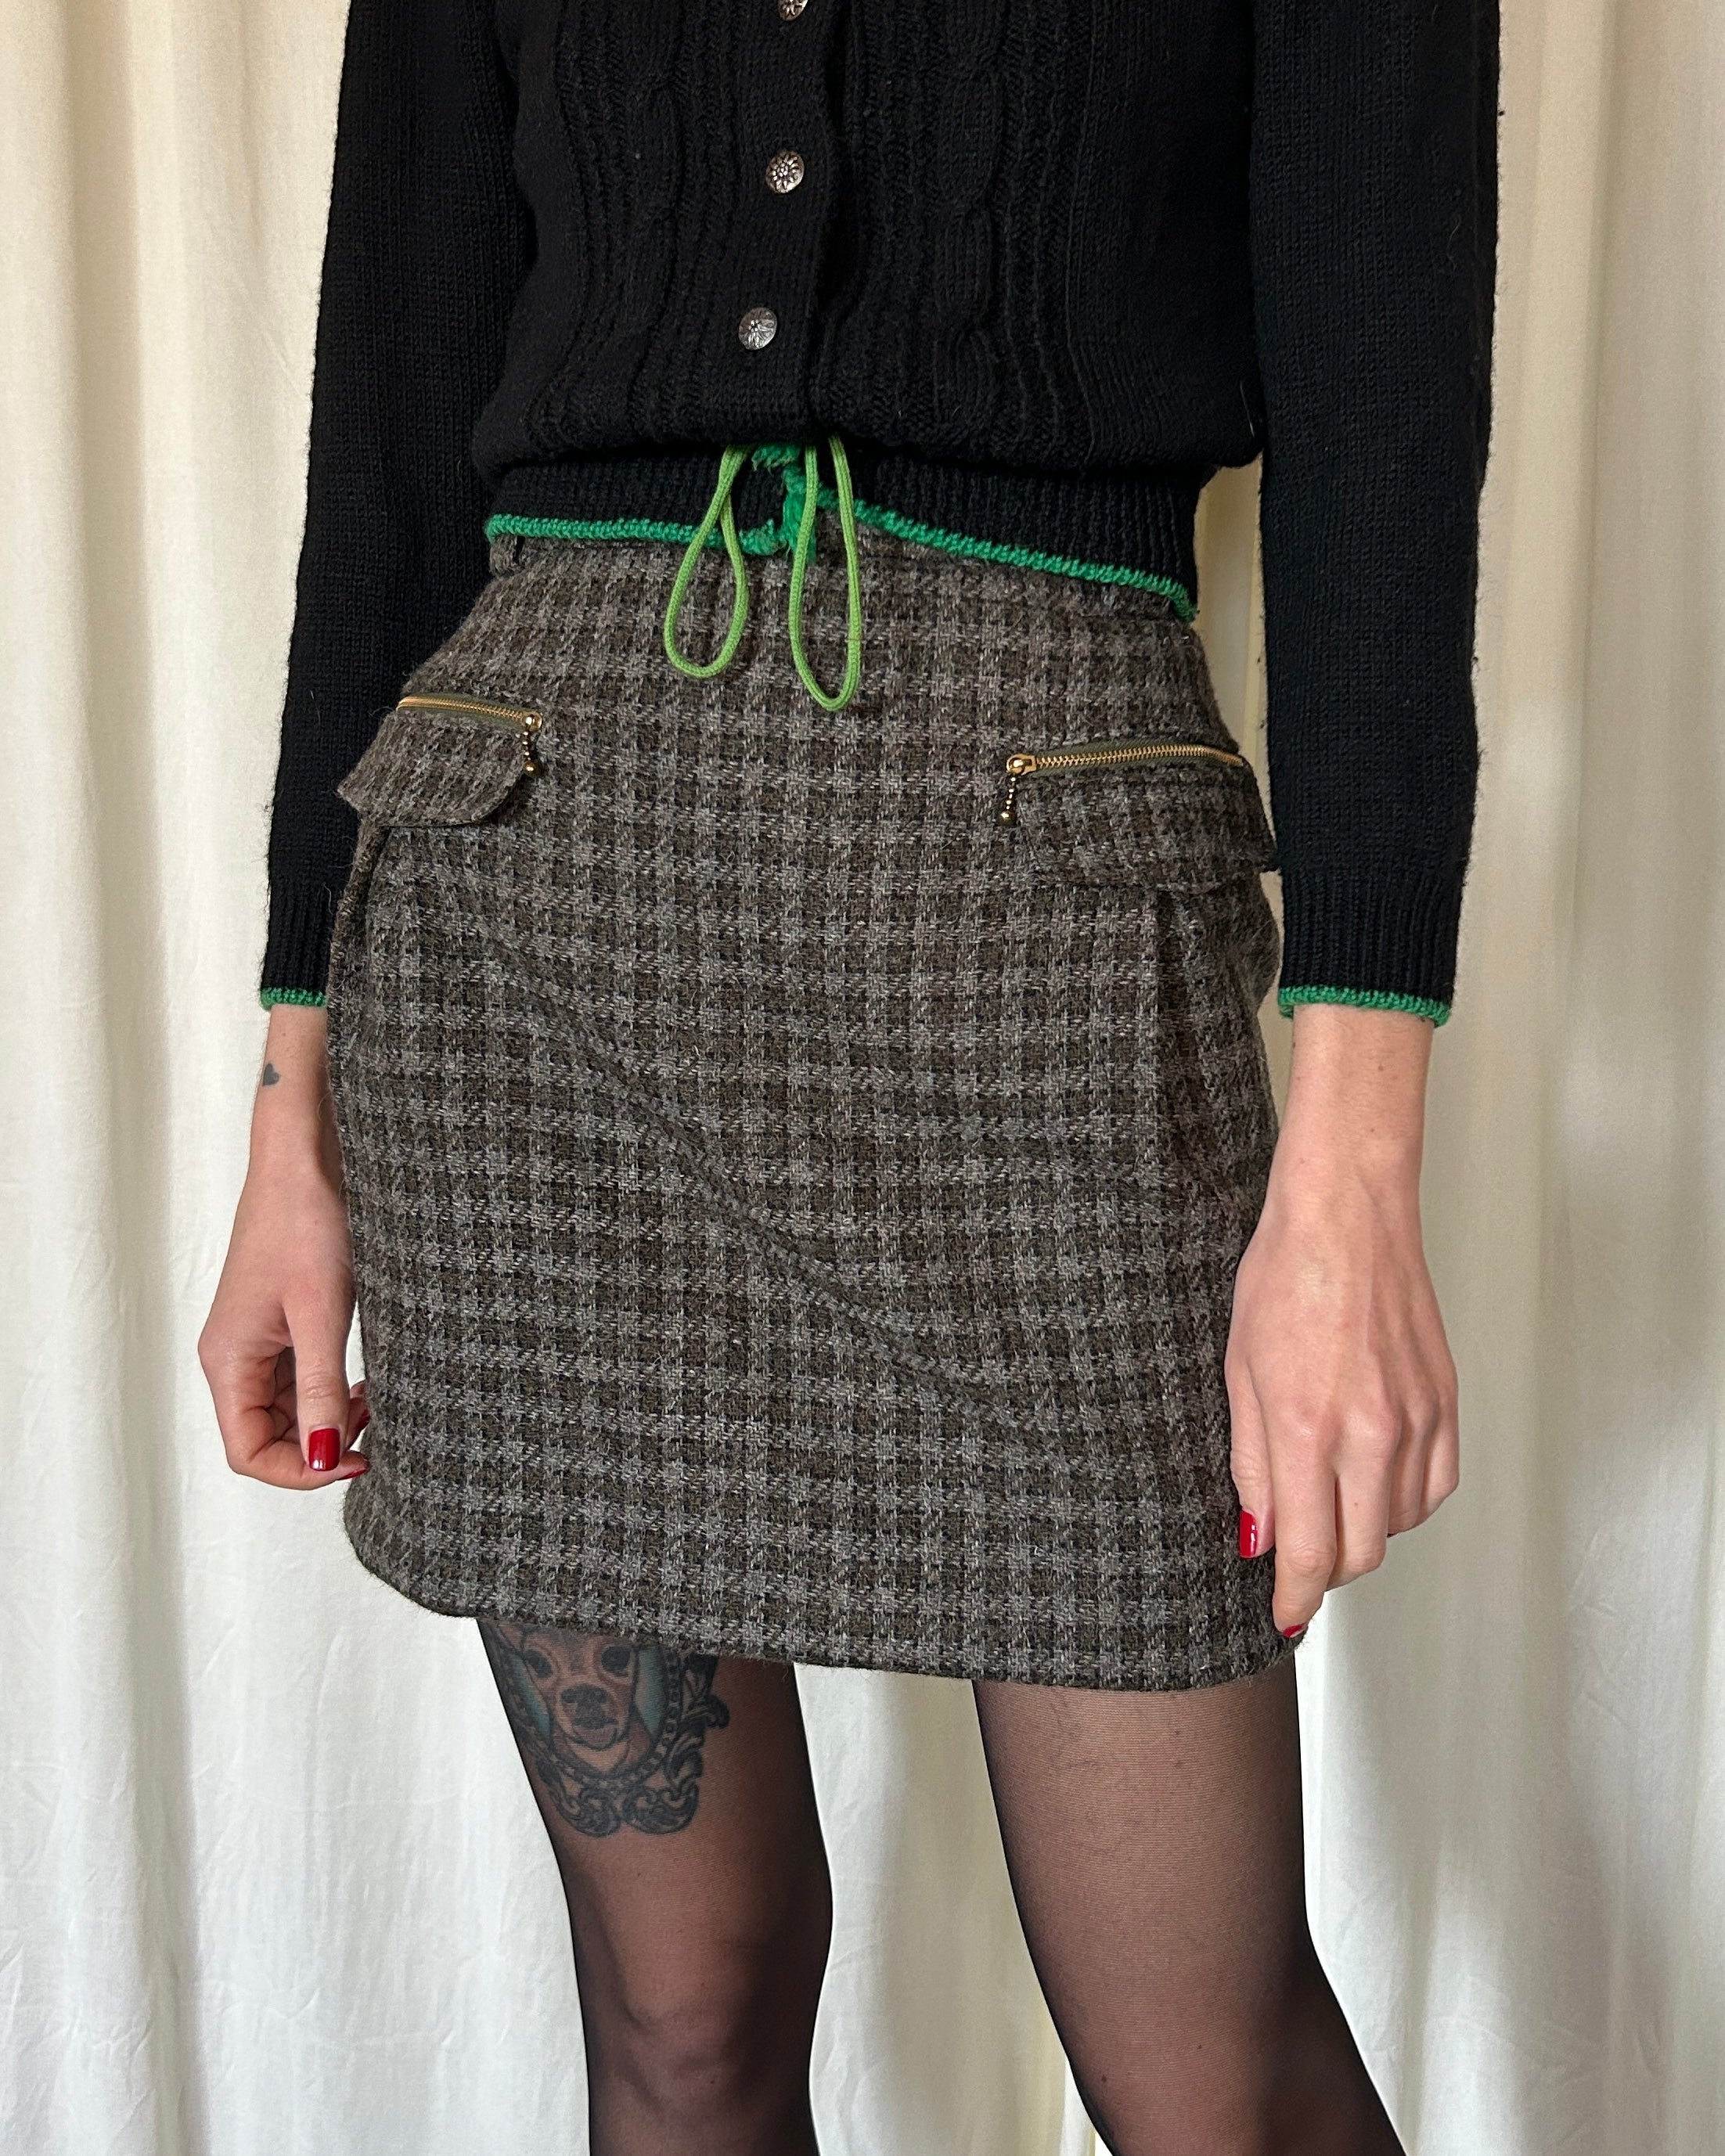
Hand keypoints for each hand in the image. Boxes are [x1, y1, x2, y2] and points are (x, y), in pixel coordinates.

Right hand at [199, 1004, 368, 1487]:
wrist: (308, 1157)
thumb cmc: (306, 1222)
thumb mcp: (320, 1312)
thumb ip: (321, 1390)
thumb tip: (324, 1460)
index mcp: (228, 1360)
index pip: (248, 1453)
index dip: (300, 1472)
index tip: (356, 1461)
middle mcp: (234, 1357)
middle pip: (267, 1438)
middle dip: (321, 1446)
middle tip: (377, 1426)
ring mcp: (257, 1340)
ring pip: (289, 1411)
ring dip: (331, 1419)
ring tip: (375, 1400)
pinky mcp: (282, 1323)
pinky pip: (302, 1379)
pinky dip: (334, 1391)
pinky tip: (368, 1380)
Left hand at [1226, 1003, 1458, 1635]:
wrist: (1349, 1215)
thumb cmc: (1285, 1275)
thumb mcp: (1239, 1373)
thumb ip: (1251, 1464)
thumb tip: (1260, 1535)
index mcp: (1308, 1426)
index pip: (1310, 1551)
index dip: (1295, 1597)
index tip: (1284, 1614)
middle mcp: (1371, 1432)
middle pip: (1361, 1553)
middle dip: (1326, 1574)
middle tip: (1299, 1564)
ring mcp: (1417, 1419)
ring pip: (1399, 1524)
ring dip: (1363, 1533)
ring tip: (1329, 1504)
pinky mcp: (1446, 1403)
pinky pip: (1434, 1486)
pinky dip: (1404, 1501)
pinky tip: (1373, 1480)